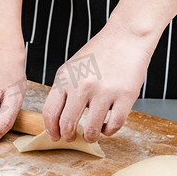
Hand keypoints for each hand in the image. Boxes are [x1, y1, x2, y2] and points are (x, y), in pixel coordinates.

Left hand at [42, 0, 176, 142]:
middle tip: (71, 138)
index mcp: (65, 78)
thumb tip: (58, 119)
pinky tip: (107, 127)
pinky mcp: (125, 96)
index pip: (50, 112)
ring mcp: (104, 91)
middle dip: (67, 136)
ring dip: (90, 137)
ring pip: (92, 129)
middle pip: (67, 124)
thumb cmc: (99, 53)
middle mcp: (82, 85)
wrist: (126, 36)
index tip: (54, 136)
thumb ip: (64, 89)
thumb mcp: (72, 67)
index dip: (51, 129)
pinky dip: (109, 131)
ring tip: (92, 134)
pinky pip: (114, 125)